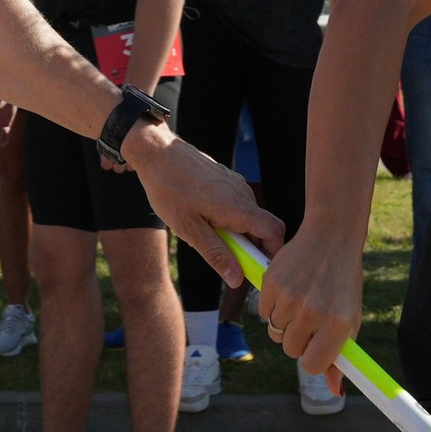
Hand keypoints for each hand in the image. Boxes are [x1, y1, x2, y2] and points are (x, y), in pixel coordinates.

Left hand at [121, 125, 283, 288]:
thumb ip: (216, 254)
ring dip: (235, 233)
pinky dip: (227, 219)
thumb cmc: (169, 189)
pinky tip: (201, 217)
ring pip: (247, 217)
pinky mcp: (227, 179)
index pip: (274, 233)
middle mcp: (243, 194)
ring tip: (204, 233)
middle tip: (222, 257)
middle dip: (248, 248)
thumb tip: (237, 279)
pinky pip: (236, 205)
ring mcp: (236, 185)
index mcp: (238, 208)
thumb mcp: (189, 229)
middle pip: (262, 228)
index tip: (255, 270)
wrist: (156, 151)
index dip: (271, 254)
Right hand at [256, 220, 364, 373]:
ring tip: (301, 300)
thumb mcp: (349, 317)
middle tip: (310, 317)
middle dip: (298, 339)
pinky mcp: (271, 284)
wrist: (330, 238)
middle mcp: (313, 313)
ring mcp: (290, 299)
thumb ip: (341, 355)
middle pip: (290, 350)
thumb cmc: (343, 282)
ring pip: (275, 332)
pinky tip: (288, 289)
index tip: (315, 349)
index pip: (312, 365)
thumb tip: (334, 390)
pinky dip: (272, 306)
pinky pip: (263, 312)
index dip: (311, 359)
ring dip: (284, 323)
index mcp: (338, 324)